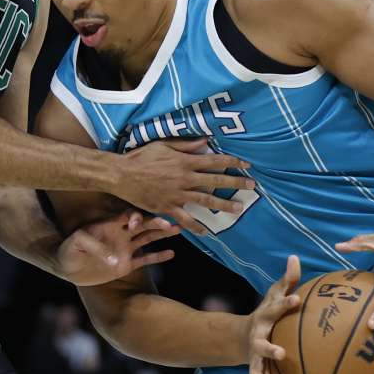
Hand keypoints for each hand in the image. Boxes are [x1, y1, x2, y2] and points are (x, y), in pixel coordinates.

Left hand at [57, 210, 179, 285]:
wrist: (66, 266)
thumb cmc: (69, 250)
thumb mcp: (75, 243)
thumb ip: (92, 245)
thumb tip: (112, 259)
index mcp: (110, 225)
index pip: (127, 216)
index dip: (135, 217)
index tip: (138, 222)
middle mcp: (121, 234)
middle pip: (143, 225)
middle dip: (157, 223)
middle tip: (171, 222)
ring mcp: (125, 249)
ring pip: (148, 239)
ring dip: (162, 235)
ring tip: (178, 229)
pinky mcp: (126, 264)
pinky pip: (145, 259)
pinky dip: (158, 256)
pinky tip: (171, 253)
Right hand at [113, 138, 252, 234]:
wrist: (121, 175)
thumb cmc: (141, 157)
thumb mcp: (163, 145)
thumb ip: (186, 145)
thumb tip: (205, 141)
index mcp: (185, 162)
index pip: (214, 161)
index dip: (232, 162)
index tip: (246, 165)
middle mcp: (185, 178)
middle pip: (215, 181)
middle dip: (235, 183)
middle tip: (251, 186)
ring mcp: (177, 194)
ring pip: (205, 200)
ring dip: (223, 205)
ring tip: (238, 209)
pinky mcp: (168, 207)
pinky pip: (185, 218)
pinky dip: (196, 226)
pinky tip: (206, 231)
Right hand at [246, 255, 301, 373]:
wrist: (242, 336)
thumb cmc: (267, 313)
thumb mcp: (274, 295)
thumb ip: (287, 280)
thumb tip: (295, 257)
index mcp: (265, 317)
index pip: (276, 308)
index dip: (285, 303)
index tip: (298, 300)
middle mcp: (258, 337)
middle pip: (262, 343)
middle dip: (270, 349)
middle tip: (281, 354)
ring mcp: (256, 356)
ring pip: (258, 370)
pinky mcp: (258, 370)